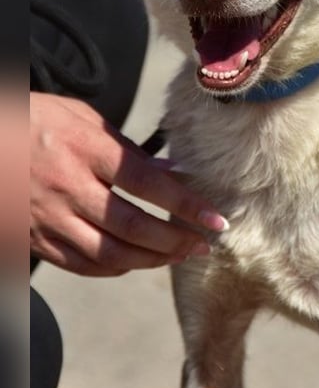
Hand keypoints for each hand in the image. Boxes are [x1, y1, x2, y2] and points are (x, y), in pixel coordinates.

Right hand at [30, 92, 227, 276]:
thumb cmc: (37, 120)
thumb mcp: (83, 118)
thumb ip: (129, 148)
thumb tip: (173, 171)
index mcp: (85, 149)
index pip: (147, 183)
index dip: (186, 205)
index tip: (216, 219)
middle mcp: (66, 187)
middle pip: (132, 226)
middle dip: (175, 241)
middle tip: (203, 246)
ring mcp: (47, 217)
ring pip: (109, 253)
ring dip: (151, 260)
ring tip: (178, 256)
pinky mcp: (34, 238)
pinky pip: (81, 264)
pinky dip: (115, 268)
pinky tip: (136, 262)